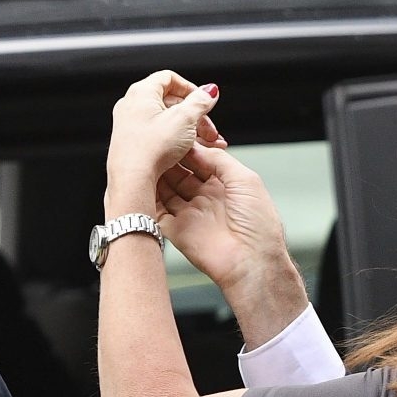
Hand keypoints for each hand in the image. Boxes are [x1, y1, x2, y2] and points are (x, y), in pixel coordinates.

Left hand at [107, 71, 224, 187]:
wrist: (132, 177)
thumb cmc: (150, 148)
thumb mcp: (184, 120)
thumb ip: (200, 102)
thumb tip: (209, 91)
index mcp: (141, 92)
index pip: (170, 78)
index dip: (191, 89)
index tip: (204, 103)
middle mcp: (132, 105)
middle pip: (171, 101)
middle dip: (196, 116)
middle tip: (210, 131)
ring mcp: (131, 123)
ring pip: (167, 120)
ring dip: (191, 130)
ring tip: (206, 145)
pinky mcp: (133, 141)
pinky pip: (159, 134)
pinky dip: (177, 139)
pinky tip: (189, 152)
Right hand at [156, 144, 308, 348]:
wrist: (252, 261)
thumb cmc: (258, 224)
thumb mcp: (245, 180)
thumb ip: (219, 160)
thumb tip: (197, 148)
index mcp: (226, 187)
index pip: (201, 161)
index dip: (187, 148)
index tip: (173, 135)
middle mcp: (207, 199)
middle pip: (181, 173)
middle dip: (168, 159)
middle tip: (154, 144)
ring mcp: (191, 214)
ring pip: (166, 189)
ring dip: (155, 175)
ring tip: (143, 157)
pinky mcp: (176, 231)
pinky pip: (156, 211)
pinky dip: (146, 198)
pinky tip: (138, 182)